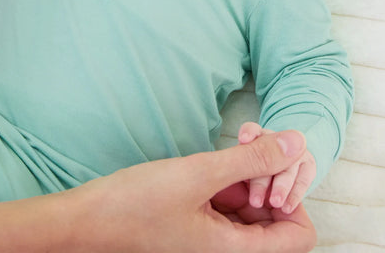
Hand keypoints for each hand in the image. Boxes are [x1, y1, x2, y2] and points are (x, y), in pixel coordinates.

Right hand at [76, 130, 315, 252]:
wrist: (85, 223)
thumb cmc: (136, 205)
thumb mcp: (199, 174)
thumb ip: (251, 160)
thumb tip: (298, 143)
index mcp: (234, 252)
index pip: (299, 236)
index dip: (295, 197)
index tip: (272, 165)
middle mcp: (227, 252)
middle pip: (275, 219)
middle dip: (269, 177)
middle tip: (249, 143)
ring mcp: (211, 241)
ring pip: (250, 208)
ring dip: (248, 175)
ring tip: (233, 145)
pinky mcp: (196, 227)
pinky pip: (227, 206)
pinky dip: (228, 180)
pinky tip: (212, 160)